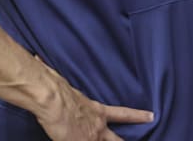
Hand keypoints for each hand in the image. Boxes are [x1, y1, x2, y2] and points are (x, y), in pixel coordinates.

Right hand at [34, 58, 152, 140]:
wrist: (53, 99)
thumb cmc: (56, 88)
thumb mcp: (65, 86)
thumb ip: (63, 83)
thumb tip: (40, 59)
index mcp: (97, 110)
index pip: (122, 113)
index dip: (137, 116)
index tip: (151, 116)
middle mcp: (97, 125)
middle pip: (117, 139)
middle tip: (142, 136)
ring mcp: (91, 136)